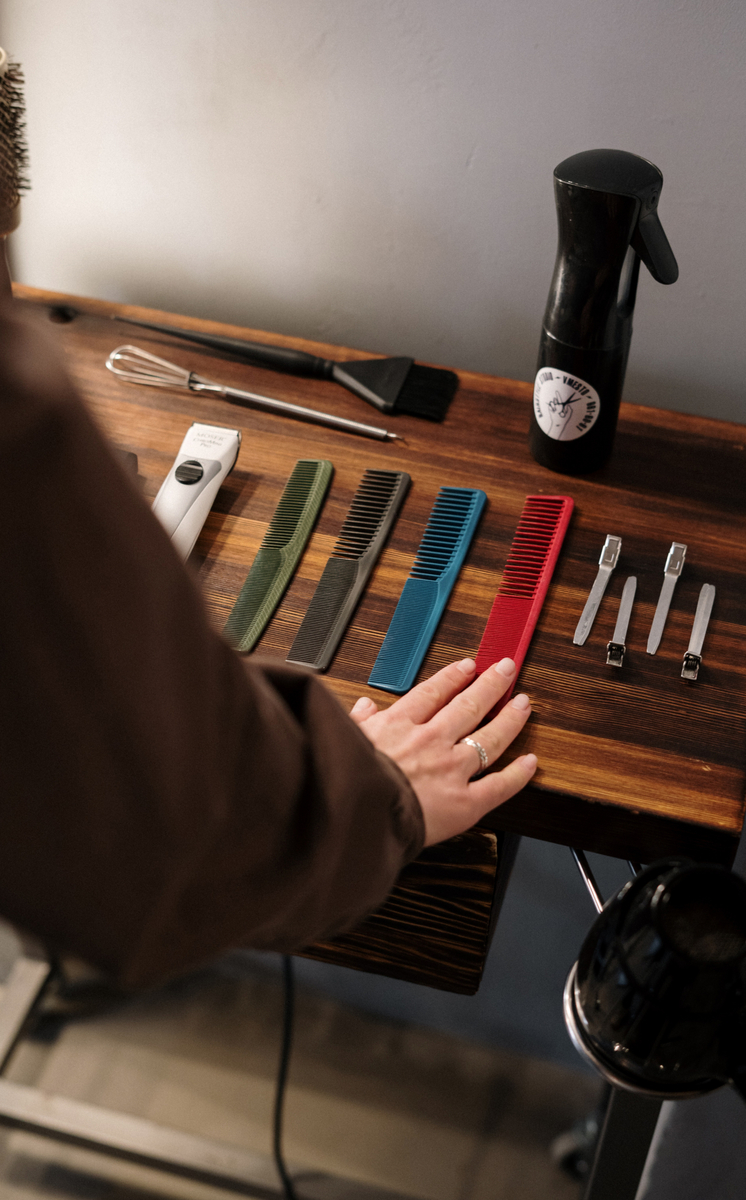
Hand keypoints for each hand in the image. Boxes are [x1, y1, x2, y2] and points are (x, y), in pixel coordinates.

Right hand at [350, 657, 536, 845]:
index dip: (453, 677)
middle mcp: (431, 742)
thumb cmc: (345, 782)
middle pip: (468, 706)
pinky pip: (498, 786)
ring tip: (523, 704)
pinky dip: (518, 774)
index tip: (467, 666)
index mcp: (399, 726)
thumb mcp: (343, 739)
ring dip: (510, 718)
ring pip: (490, 738)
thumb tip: (364, 707)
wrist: (354, 816)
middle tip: (506, 669)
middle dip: (490, 685)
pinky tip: (531, 762)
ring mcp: (451, 770)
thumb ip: (358, 722)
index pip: (432, 693)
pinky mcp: (464, 804)